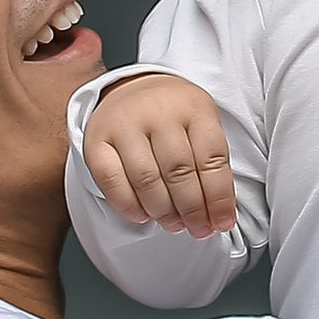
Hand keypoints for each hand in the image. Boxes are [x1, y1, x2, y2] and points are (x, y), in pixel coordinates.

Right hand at [83, 74, 236, 236]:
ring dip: (163, 211)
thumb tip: (218, 215)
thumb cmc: (174, 117)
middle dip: (192, 210)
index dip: (219, 198)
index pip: (212, 159)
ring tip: (174, 224)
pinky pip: (111, 180)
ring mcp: (124, 123)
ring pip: (146, 179)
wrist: (132, 88)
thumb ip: (211, 165)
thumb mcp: (201, 125)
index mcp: (193, 107)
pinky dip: (128, 205)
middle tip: (198, 230)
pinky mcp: (96, 139)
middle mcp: (158, 112)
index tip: (222, 223)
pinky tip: (143, 215)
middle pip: (179, 172)